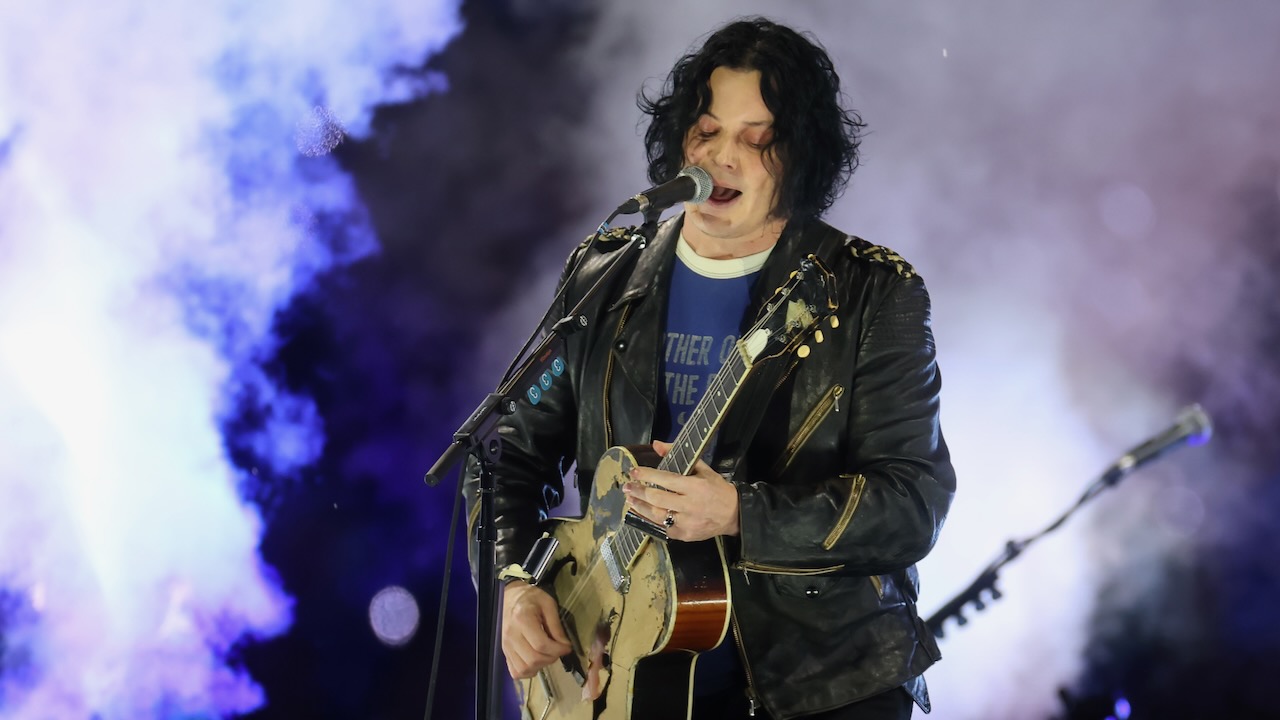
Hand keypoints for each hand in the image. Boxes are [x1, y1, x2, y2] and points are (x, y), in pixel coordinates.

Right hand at [501, 582, 572, 679]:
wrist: (510, 597)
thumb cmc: (531, 598)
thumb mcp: (548, 604)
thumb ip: (556, 625)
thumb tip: (564, 645)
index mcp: (522, 619)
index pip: (541, 644)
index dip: (558, 649)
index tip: (567, 647)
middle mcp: (511, 635)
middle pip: (533, 659)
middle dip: (551, 658)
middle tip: (558, 650)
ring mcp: (505, 645)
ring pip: (524, 669)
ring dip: (540, 666)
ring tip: (547, 655)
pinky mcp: (504, 652)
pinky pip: (515, 672)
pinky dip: (527, 672)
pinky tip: (536, 663)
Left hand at [623, 440, 739, 540]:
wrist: (733, 515)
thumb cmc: (716, 489)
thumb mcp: (702, 468)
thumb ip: (678, 455)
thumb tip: (656, 444)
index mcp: (695, 486)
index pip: (666, 479)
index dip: (647, 475)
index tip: (634, 472)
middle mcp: (689, 505)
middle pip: (657, 498)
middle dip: (638, 491)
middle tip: (627, 487)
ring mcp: (686, 523)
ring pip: (656, 515)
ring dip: (640, 507)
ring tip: (629, 500)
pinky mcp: (684, 535)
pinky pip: (662, 527)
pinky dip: (650, 519)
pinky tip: (641, 512)